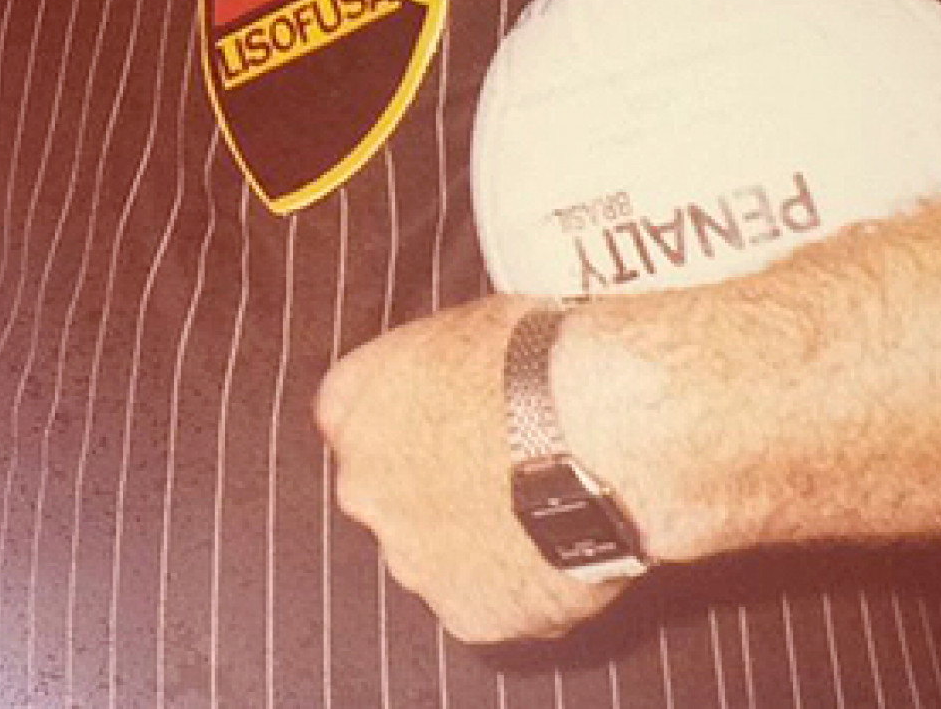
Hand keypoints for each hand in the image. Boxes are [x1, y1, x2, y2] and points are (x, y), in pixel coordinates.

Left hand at [316, 296, 633, 643]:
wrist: (592, 430)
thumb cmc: (535, 362)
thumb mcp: (463, 327)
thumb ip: (433, 367)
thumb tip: (456, 372)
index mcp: (349, 407)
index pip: (359, 423)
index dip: (413, 425)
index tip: (455, 424)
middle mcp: (362, 489)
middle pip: (391, 496)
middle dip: (437, 490)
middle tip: (505, 473)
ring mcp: (409, 557)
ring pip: (437, 557)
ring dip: (478, 543)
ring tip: (547, 513)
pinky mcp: (465, 613)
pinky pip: (490, 605)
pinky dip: (521, 590)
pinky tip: (562, 553)